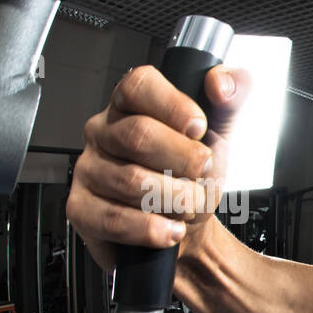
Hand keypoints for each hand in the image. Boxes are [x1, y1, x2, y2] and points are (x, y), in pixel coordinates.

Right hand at [66, 64, 251, 271]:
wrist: (187, 229)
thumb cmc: (193, 179)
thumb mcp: (220, 135)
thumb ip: (230, 99)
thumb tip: (222, 83)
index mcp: (132, 106)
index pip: (139, 85)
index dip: (174, 106)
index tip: (199, 128)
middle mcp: (104, 133)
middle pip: (139, 135)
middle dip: (186, 162)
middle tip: (202, 175)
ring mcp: (89, 170)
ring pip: (131, 181)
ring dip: (176, 200)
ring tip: (190, 206)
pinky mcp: (82, 209)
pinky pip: (114, 219)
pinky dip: (152, 228)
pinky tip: (171, 228)